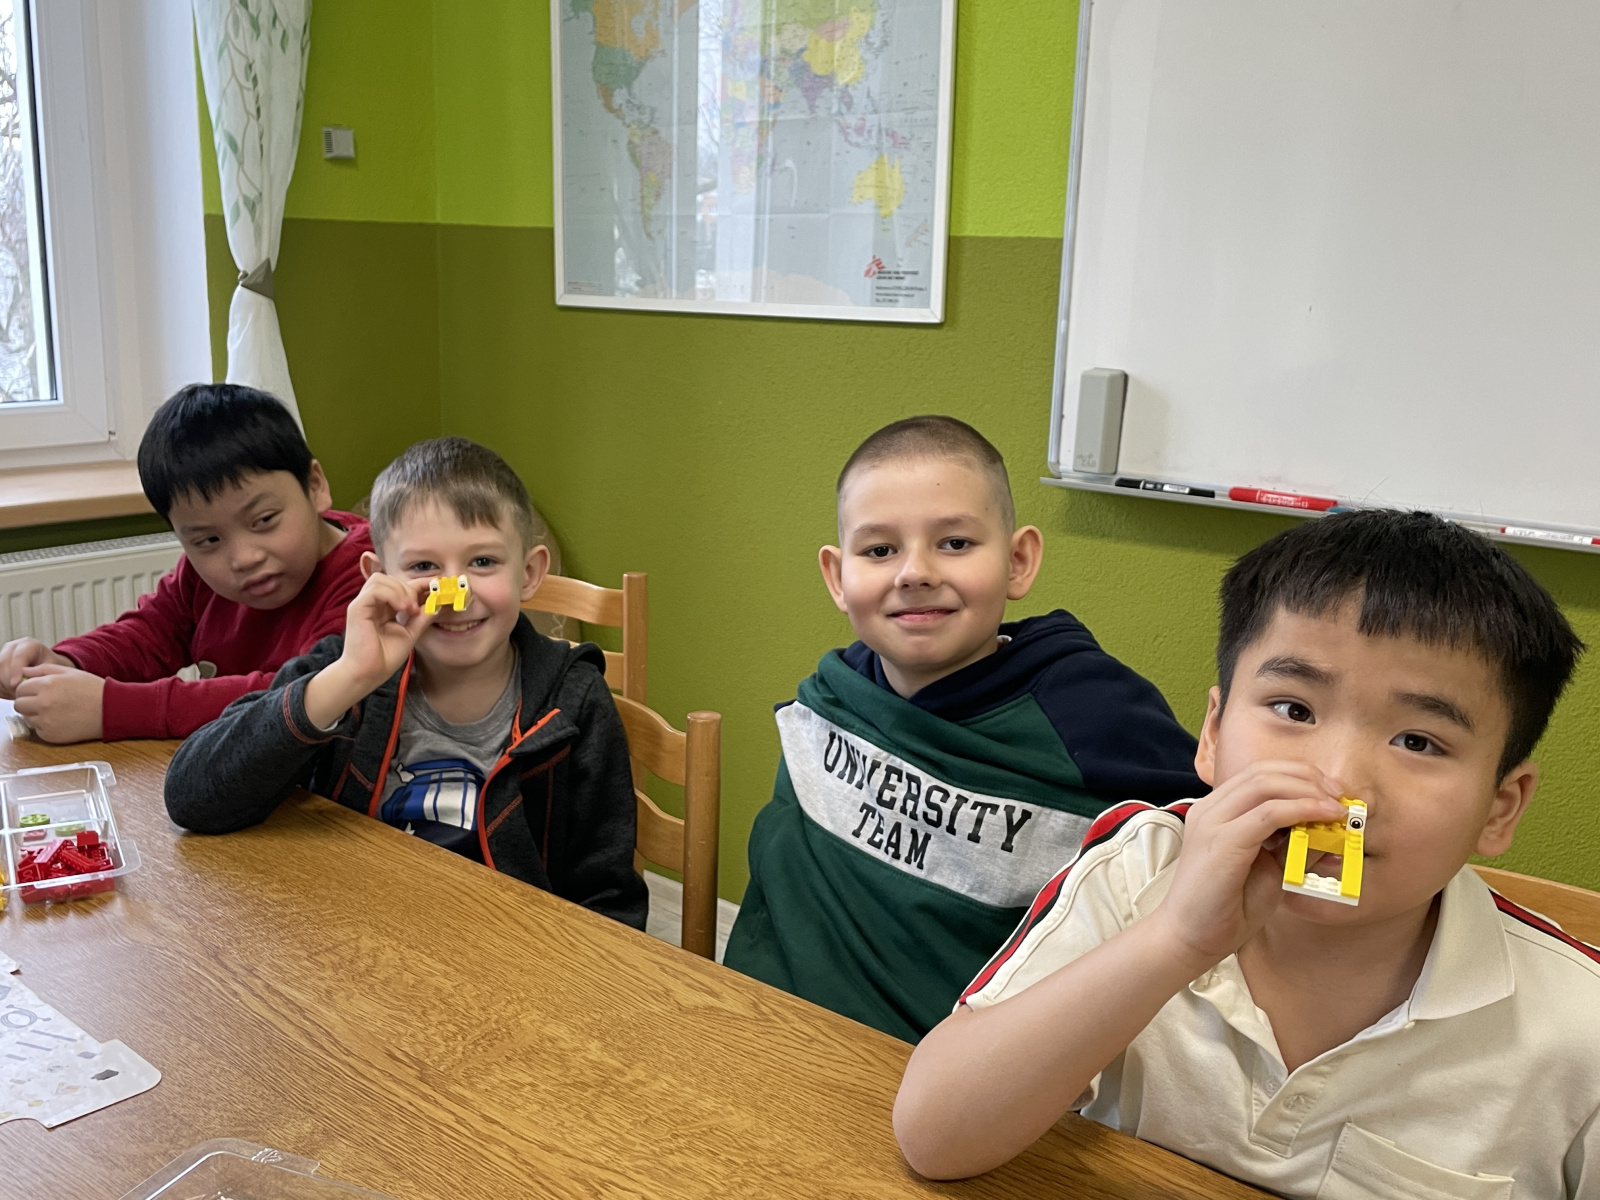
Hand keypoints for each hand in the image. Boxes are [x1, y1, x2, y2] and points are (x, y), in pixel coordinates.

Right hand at [0, 638, 73, 698]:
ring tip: (16, 693)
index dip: (15, 670)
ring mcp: (3, 655)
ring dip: (3, 684)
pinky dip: (1, 687)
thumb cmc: (51, 668)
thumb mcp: (51, 669)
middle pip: (3, 663)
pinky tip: (10, 692)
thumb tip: (25, 683)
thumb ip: (40, 674)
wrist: (46, 668)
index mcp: (28, 645)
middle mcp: (12, 647)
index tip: (15, 684)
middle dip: (8, 680)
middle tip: (18, 693)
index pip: (18, 656)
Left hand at [12, 663, 105, 742]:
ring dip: (36, 714)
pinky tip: (61, 720)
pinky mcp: (50, 735)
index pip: (20, 689)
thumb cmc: (93, 689)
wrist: (111, 709)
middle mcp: (43, 703)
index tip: (36, 691)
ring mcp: (46, 721)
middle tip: (42, 702)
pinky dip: (46, 726)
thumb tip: (24, 671)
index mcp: (47, 685)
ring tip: (55, 711)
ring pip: (27, 718)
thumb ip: (43, 669)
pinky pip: (38, 730)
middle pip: (19, 704)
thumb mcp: (69, 672)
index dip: (27, 689)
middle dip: (27, 702)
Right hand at [304, 572, 435, 728]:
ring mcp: (363, 605)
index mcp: (383, 608)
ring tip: (410, 610)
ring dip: (400, 591)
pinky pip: (375, 590)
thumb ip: (422, 618)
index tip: (439, 584)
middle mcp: (372, 604)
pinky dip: (392, 595)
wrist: (367, 674)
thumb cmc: (384, 658)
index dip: (420, 582)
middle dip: (410, 588)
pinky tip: (402, 610)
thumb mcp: (410, 634)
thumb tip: (438, 604)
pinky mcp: (357, 609)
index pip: (401, 586)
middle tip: (417, 609)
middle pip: (390, 579)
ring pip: (381, 579)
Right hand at [1150, 761, 1344, 968]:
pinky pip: (1268, 813)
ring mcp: (1212, 821)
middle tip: (1339, 795)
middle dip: (1308, 777)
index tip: (1332, 793)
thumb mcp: (1270, 871)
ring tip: (1335, 806)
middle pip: (1262, 772)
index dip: (1299, 776)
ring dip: (1307, 790)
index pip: (1258, 775)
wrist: (1190, 938)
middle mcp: (1211, 808)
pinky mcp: (1222, 841)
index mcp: (1217, 811)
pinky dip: (1301, 809)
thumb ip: (1294, 848)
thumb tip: (1332, 834)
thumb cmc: (1227, 908)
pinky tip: (1323, 816)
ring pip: (1264, 784)